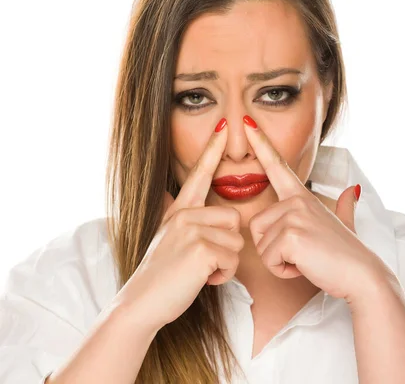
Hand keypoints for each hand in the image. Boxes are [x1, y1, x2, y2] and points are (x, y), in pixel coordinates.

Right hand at [113, 119, 243, 330]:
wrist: (141, 302)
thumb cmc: (162, 276)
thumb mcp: (170, 240)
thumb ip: (187, 223)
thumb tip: (199, 210)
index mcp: (179, 210)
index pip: (199, 174)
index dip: (213, 150)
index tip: (226, 127)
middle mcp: (185, 214)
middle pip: (233, 219)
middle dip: (227, 246)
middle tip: (203, 263)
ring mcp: (192, 229)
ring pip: (236, 242)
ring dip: (225, 264)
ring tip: (200, 272)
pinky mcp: (201, 248)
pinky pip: (233, 259)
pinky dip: (223, 276)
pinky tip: (201, 280)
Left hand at [243, 115, 387, 302]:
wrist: (361, 275)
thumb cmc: (346, 253)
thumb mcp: (343, 223)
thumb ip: (343, 205)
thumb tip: (351, 190)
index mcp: (302, 196)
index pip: (277, 165)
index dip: (261, 143)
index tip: (246, 121)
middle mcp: (296, 201)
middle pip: (256, 226)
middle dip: (273, 249)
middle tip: (303, 253)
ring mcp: (294, 216)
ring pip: (261, 244)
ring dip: (279, 261)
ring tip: (306, 259)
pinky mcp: (291, 236)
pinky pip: (269, 259)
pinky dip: (283, 271)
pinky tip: (304, 266)